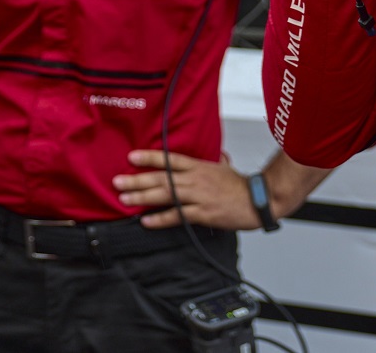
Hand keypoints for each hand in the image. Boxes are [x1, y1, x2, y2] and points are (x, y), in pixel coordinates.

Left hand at [114, 150, 263, 230]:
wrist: (258, 200)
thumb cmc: (241, 185)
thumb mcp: (225, 166)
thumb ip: (217, 160)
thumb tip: (217, 154)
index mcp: (198, 166)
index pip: (169, 159)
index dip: (150, 158)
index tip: (132, 157)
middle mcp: (195, 179)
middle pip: (161, 178)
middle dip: (137, 180)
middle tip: (118, 181)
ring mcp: (198, 196)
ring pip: (165, 195)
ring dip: (143, 197)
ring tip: (125, 199)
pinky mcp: (202, 214)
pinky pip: (177, 216)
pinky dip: (160, 219)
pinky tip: (146, 221)